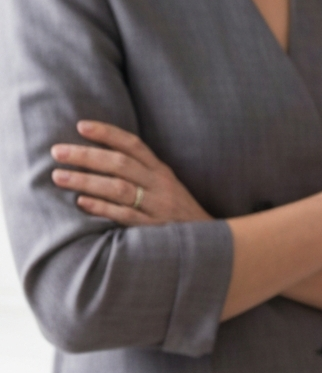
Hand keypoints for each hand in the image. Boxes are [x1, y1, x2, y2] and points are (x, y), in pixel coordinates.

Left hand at [51, 120, 210, 225]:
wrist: (212, 246)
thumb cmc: (181, 216)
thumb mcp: (168, 188)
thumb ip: (144, 174)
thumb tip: (104, 160)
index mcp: (163, 173)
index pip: (133, 145)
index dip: (107, 133)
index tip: (81, 127)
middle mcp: (161, 186)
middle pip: (120, 164)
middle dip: (86, 156)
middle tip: (57, 152)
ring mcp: (159, 208)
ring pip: (119, 188)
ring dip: (87, 181)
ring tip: (60, 177)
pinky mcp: (156, 230)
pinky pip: (126, 216)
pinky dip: (102, 209)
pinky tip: (83, 203)